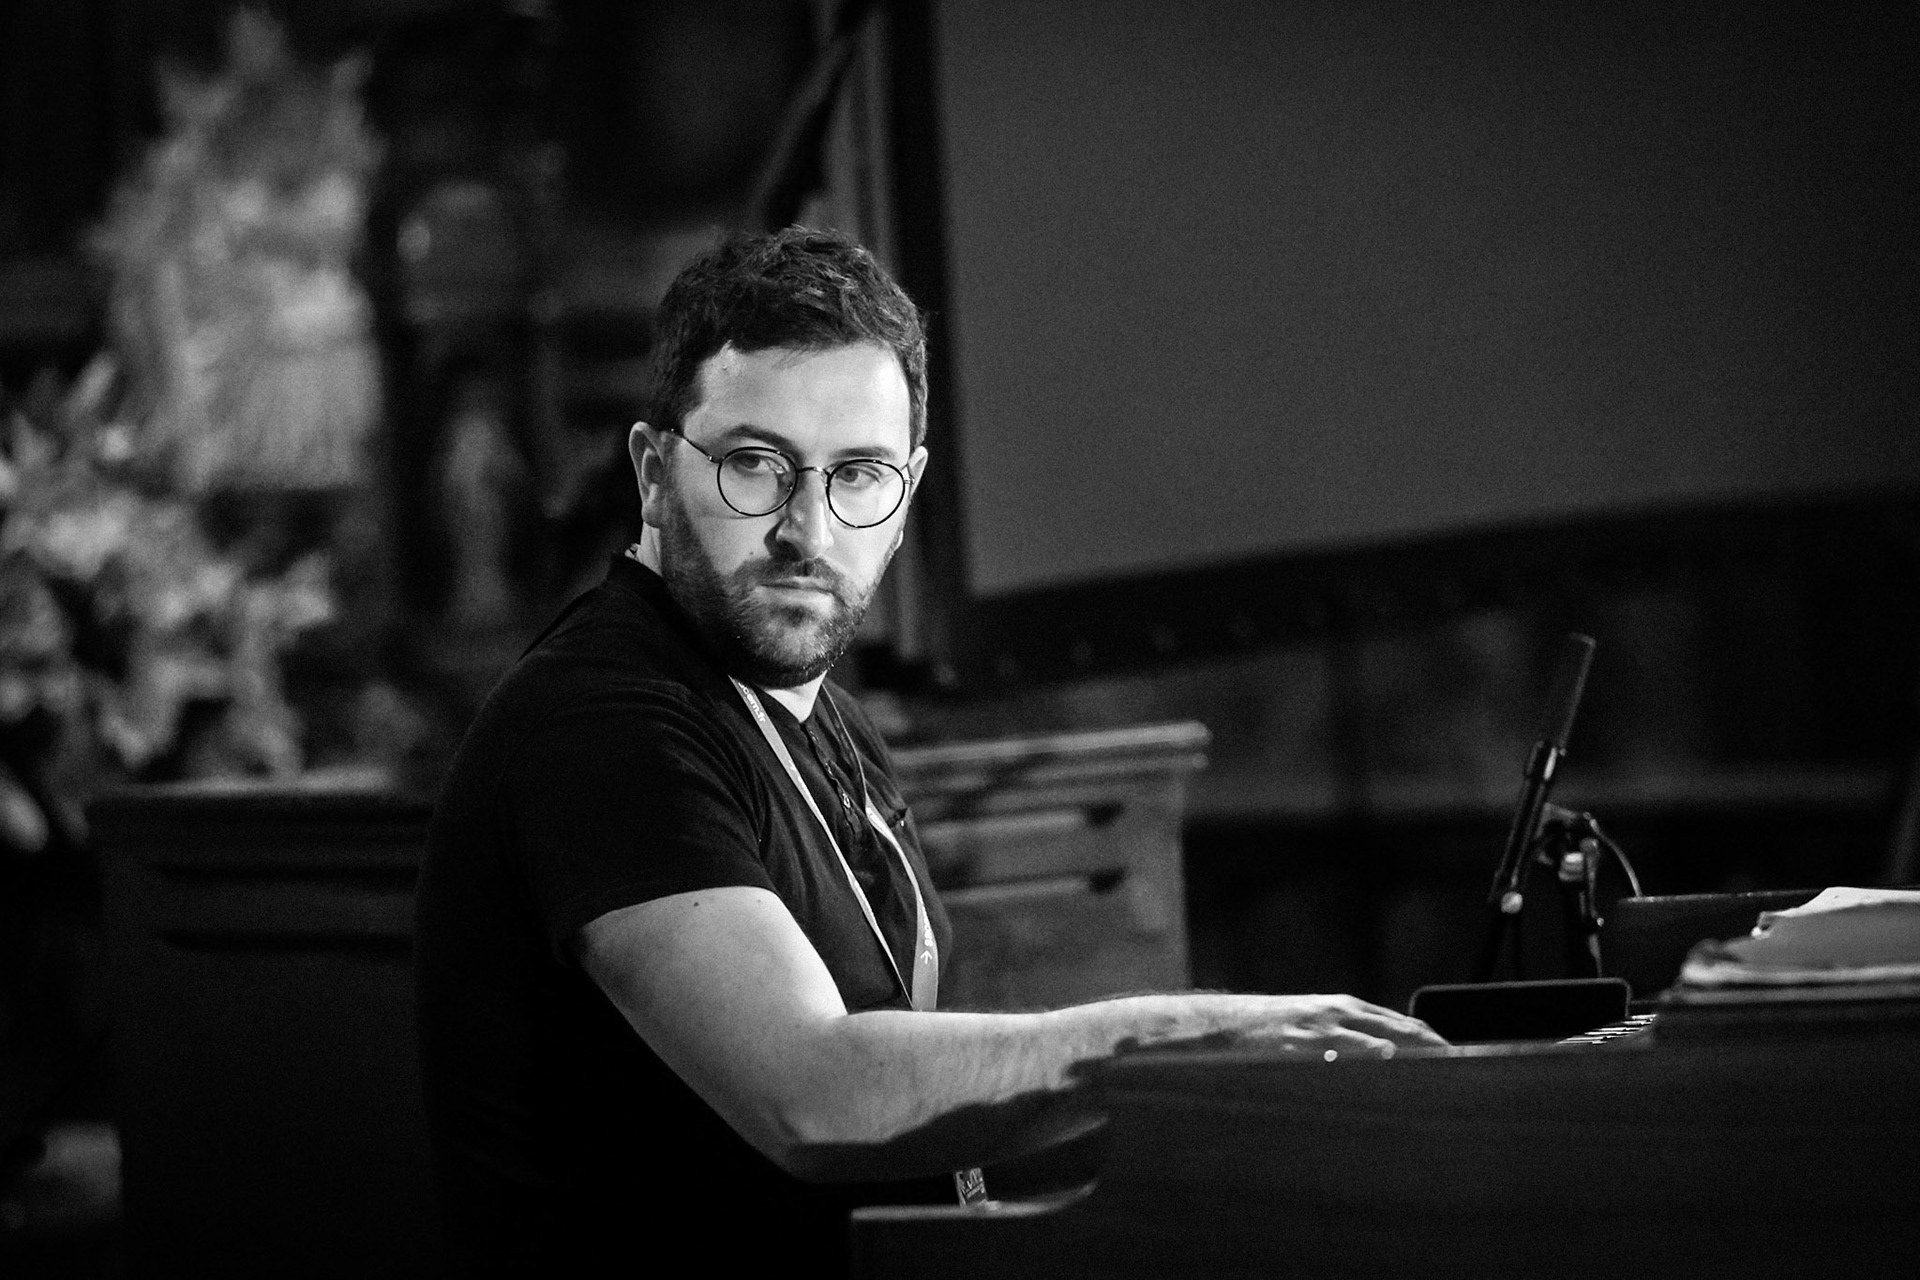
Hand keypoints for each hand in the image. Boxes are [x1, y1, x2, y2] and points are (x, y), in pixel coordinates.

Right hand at [1217, 994, 1448, 1058]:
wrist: (1235, 1023)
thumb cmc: (1278, 1029)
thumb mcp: (1318, 1026)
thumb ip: (1351, 1038)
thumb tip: (1385, 1058)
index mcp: (1347, 1007)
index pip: (1401, 1022)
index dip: (1430, 1037)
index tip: (1457, 1053)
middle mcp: (1341, 1010)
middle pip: (1397, 1025)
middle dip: (1429, 1042)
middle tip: (1460, 1060)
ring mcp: (1324, 1024)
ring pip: (1376, 1032)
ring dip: (1408, 1045)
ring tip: (1437, 1057)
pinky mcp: (1307, 1039)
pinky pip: (1342, 1045)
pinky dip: (1367, 1048)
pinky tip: (1386, 1053)